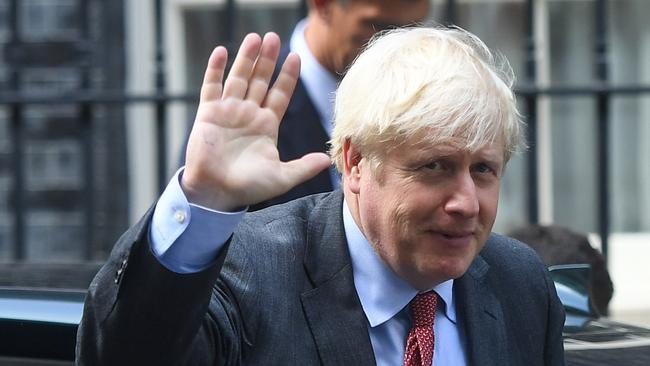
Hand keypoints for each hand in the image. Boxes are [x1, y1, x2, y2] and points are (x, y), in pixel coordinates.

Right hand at [182, 32, 330, 210]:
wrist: (216, 193)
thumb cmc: (248, 188)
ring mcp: (228, 112)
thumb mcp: (281, 177)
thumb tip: (327, 159)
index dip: (287, 76)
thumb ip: (303, 167)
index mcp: (267, 126)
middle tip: (273, 37)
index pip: (280, 94)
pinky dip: (215, 70)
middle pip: (260, 80)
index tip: (296, 57)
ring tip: (254, 37)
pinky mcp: (208, 114)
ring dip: (246, 58)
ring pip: (239, 78)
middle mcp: (249, 115)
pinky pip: (212, 87)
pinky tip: (221, 51)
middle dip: (268, 60)